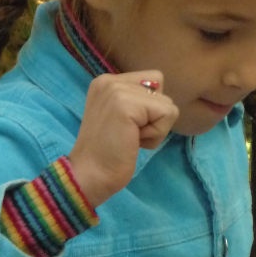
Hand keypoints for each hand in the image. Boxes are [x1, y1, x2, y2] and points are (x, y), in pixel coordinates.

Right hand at [69, 72, 178, 206]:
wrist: (88, 175)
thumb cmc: (108, 155)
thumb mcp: (121, 118)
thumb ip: (138, 103)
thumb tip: (166, 104)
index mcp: (107, 82)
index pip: (152, 81)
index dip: (149, 110)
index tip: (127, 128)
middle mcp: (110, 80)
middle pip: (161, 91)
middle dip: (153, 118)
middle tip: (128, 135)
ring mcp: (116, 90)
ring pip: (167, 104)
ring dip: (155, 128)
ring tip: (130, 139)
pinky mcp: (126, 104)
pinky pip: (167, 114)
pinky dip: (156, 134)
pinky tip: (133, 142)